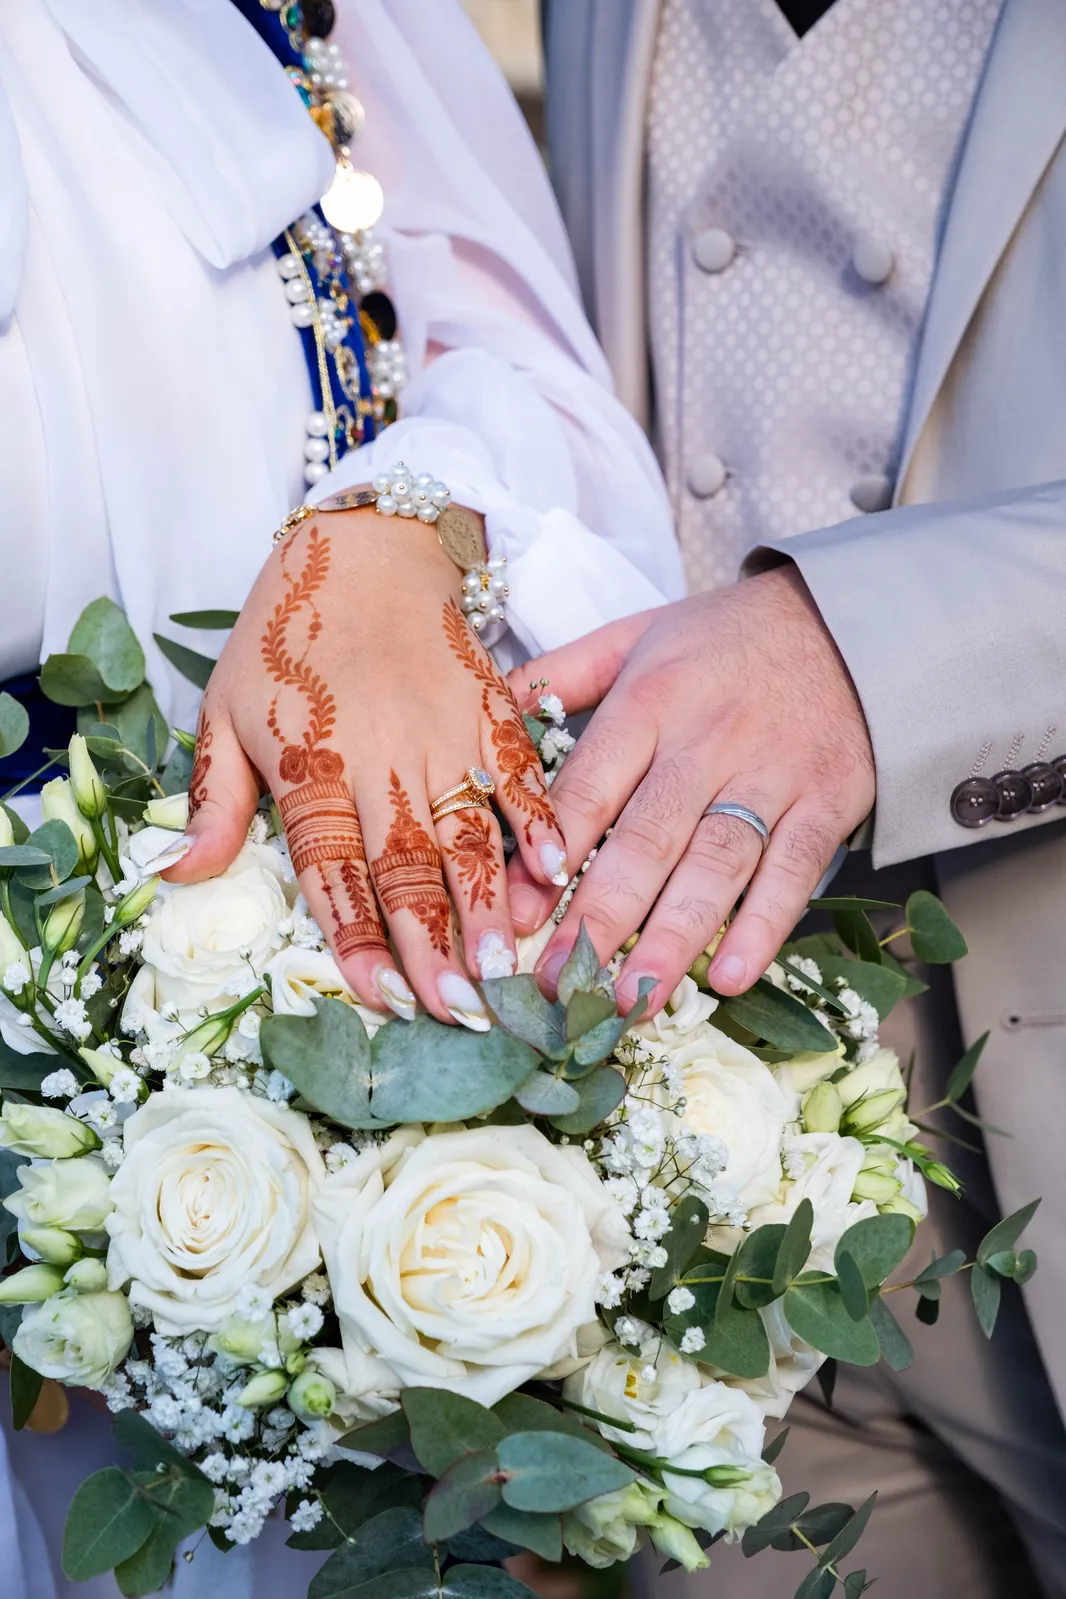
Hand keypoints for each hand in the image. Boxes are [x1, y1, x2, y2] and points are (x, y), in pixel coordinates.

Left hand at [166, 506, 567, 1026]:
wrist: (362, 546)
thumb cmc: (285, 637)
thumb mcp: (224, 712)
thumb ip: (213, 803)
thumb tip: (175, 879)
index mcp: (311, 768)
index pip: (333, 871)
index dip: (358, 939)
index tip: (384, 999)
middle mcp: (380, 759)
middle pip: (407, 867)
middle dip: (433, 946)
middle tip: (460, 1013)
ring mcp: (441, 733)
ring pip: (468, 833)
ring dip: (488, 906)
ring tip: (508, 970)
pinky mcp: (489, 707)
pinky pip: (519, 772)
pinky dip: (541, 822)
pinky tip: (559, 871)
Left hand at [505, 566, 874, 1012]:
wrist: (852, 623)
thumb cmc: (726, 639)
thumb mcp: (636, 636)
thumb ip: (559, 674)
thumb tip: (482, 704)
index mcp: (648, 700)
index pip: (589, 787)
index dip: (549, 855)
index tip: (514, 917)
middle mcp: (707, 740)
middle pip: (645, 839)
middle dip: (597, 919)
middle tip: (557, 985)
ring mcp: (772, 774)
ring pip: (714, 865)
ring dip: (671, 938)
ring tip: (629, 1000)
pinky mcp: (830, 801)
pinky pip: (793, 870)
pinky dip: (764, 926)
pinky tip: (731, 977)